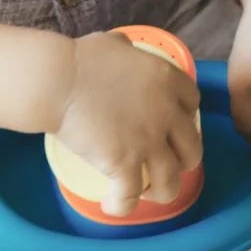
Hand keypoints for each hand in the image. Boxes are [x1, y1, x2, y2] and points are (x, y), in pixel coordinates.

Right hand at [52, 33, 203, 215]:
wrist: (57, 81)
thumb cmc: (79, 59)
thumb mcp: (112, 43)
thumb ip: (126, 48)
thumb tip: (123, 46)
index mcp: (167, 80)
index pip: (193, 103)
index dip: (186, 117)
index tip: (173, 125)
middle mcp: (166, 113)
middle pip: (193, 148)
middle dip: (184, 160)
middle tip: (167, 163)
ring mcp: (148, 141)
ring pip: (171, 180)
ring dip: (163, 190)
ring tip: (147, 193)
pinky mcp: (125, 164)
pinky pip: (131, 195)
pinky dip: (123, 205)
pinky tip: (114, 207)